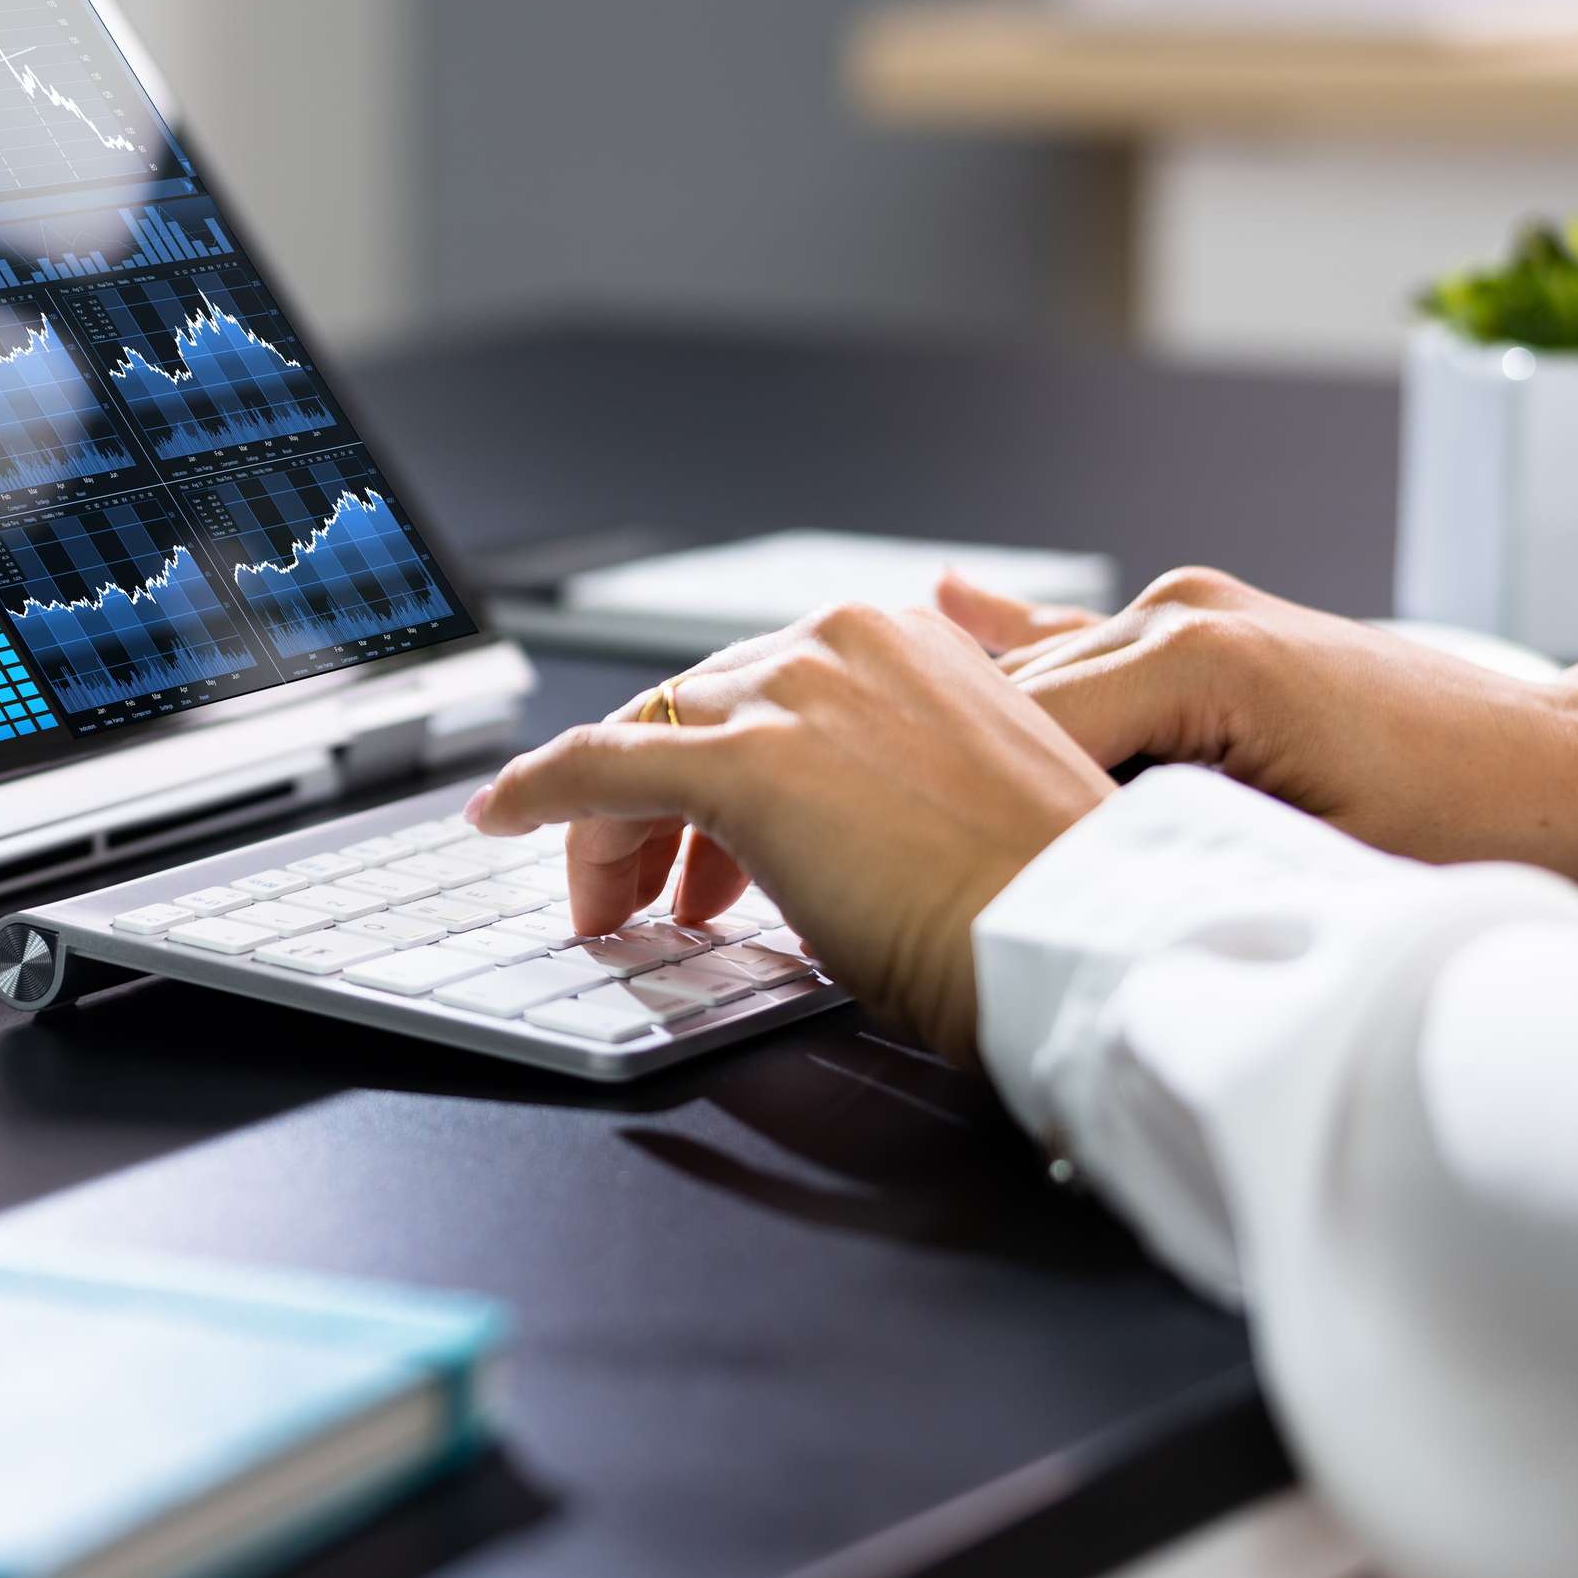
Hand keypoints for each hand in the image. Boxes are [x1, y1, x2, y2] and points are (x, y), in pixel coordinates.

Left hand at [463, 606, 1114, 1064]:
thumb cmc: (1037, 901)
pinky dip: (543, 792)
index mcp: (904, 638)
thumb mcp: (958, 798)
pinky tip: (504, 819)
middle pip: (695, 711)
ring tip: (613, 905)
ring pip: (648, 742)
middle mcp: (840, 641)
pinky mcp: (743, 762)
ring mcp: (789, 694)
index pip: (761, 689)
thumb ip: (877, 772)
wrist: (1072, 940)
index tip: (693, 832)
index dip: (711, 770)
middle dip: (660, 808)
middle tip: (647, 889)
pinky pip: (601, 767)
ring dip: (614, 825)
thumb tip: (812, 815)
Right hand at [939, 566, 1577, 894]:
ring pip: (1042, 672)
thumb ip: (1155, 841)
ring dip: (979, 730)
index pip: (1020, 732)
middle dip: (947, 766)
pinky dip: (1024, 656)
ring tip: (891, 771)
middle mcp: (1182, 609)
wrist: (1568, 764)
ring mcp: (1193, 607)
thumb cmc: (1465, 817)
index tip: (902, 859)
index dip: (954, 803)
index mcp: (1198, 655)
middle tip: (887, 832)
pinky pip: (1089, 644)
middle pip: (1013, 696)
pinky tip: (950, 619)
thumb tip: (1040, 879)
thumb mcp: (1300, 851)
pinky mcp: (1209, 625)